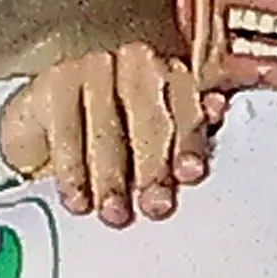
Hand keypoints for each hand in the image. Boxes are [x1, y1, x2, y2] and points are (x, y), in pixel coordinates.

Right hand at [0, 44, 223, 219]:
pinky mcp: (53, 86)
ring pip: (106, 130)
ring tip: (114, 213)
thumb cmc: (122, 128)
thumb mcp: (161, 133)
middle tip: (154, 207)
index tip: (191, 173)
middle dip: (153, 168)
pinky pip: (65, 133)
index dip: (190, 143)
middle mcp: (134, 64)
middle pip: (149, 119)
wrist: (56, 108)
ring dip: (112, 177)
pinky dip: (72, 171)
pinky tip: (77, 200)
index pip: (187, 110)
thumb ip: (193, 136)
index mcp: (172, 74)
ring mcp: (92, 70)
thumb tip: (223, 125)